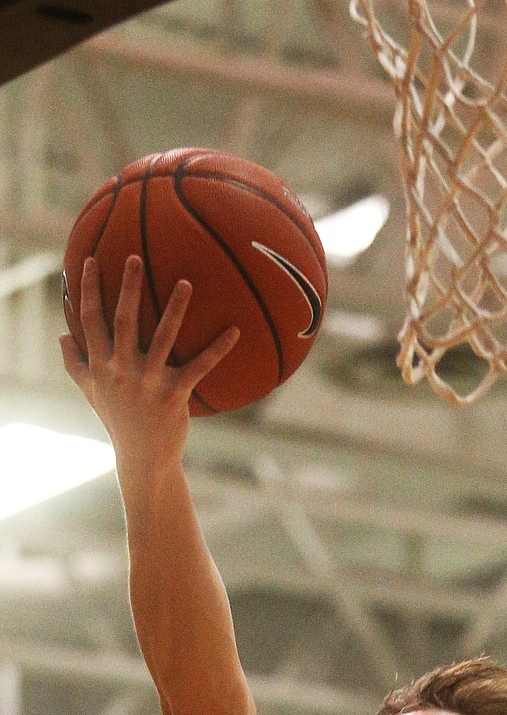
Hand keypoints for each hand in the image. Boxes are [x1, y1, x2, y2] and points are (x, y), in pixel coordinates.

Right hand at [60, 255, 238, 471]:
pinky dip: (218, 348)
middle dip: (127, 287)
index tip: (89, 260)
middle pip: (123, 321)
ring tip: (186, 282)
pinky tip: (235, 330)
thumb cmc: (118, 421)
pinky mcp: (175, 395)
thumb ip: (75, 364)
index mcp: (101, 366)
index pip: (90, 320)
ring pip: (162, 337)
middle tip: (134, 256)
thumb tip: (62, 335)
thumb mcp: (91, 393)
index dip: (88, 290)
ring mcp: (149, 382)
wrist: (143, 459)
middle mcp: (122, 371)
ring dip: (175, 308)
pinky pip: (199, 366)